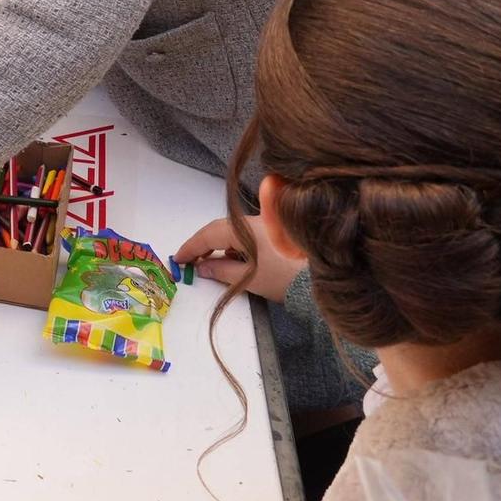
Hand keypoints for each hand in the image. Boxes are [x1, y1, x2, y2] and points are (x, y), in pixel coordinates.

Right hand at [175, 215, 303, 302]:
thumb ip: (220, 270)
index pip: (208, 234)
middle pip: (219, 229)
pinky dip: (234, 245)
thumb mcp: (248, 278)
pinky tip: (233, 259)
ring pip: (233, 231)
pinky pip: (246, 234)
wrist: (322, 280)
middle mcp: (253, 220)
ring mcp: (266, 224)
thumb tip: (201, 267)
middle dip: (203, 244)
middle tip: (189, 261)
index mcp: (243, 228)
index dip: (191, 247)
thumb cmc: (283, 277)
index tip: (177, 259)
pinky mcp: (275, 232)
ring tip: (209, 263)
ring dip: (218, 245)